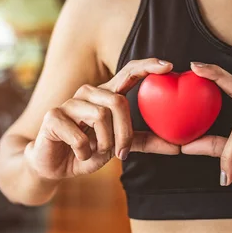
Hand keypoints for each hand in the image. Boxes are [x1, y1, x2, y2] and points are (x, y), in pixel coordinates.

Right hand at [25, 58, 179, 180]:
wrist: (53, 167)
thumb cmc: (86, 151)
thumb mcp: (117, 147)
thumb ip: (143, 142)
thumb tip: (178, 147)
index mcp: (105, 96)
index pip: (128, 73)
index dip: (147, 66)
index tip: (168, 66)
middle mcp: (88, 93)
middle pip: (117, 101)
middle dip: (124, 133)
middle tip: (122, 154)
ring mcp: (69, 103)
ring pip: (100, 116)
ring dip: (104, 143)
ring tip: (97, 153)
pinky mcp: (53, 116)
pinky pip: (80, 135)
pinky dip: (85, 151)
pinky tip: (79, 154)